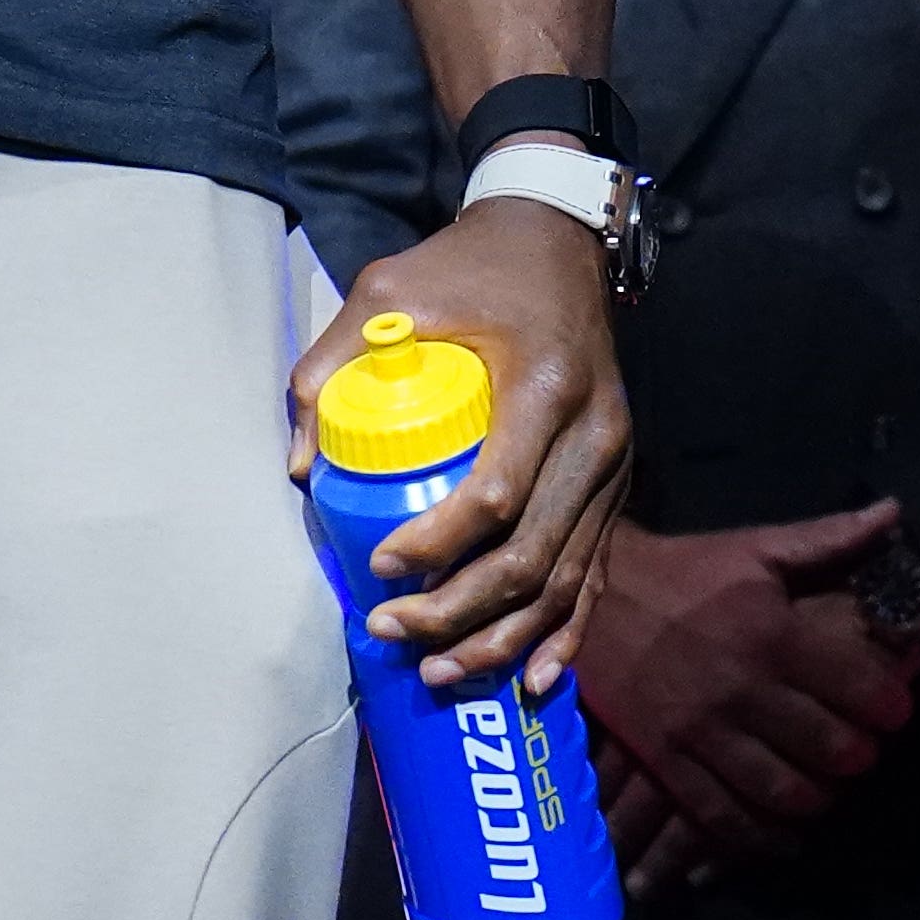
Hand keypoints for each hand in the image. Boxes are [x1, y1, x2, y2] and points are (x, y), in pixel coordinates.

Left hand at [295, 196, 630, 696]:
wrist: (558, 237)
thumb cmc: (470, 266)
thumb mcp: (388, 289)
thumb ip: (332, 364)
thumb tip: (302, 469)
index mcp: (545, 386)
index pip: (496, 496)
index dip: (436, 547)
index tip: (379, 568)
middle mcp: (594, 435)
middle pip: (530, 557)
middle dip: (457, 613)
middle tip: (391, 631)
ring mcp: (615, 466)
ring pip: (565, 581)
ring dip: (502, 639)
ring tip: (439, 671)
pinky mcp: (617, 484)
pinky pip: (596, 575)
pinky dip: (566, 634)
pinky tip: (535, 682)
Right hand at [566, 506, 919, 894]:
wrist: (591, 597)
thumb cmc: (684, 572)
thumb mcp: (756, 548)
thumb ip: (829, 539)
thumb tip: (894, 513)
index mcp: (773, 634)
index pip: (856, 686)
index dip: (890, 706)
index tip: (898, 712)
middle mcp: (744, 689)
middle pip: (827, 746)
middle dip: (859, 756)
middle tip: (864, 752)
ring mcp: (702, 732)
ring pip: (780, 788)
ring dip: (817, 797)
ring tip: (827, 788)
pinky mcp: (667, 760)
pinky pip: (720, 813)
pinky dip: (758, 834)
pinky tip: (782, 836)